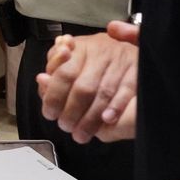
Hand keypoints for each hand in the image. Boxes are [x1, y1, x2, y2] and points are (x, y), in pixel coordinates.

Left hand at [38, 23, 138, 143]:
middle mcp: (102, 52)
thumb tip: (42, 79)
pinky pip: (126, 91)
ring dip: (91, 118)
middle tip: (66, 126)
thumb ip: (55, 70)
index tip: (50, 113)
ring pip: (103, 94)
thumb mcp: (71, 57)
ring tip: (81, 134)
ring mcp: (121, 61)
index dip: (55, 97)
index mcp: (81, 47)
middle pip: (83, 88)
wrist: (131, 45)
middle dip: (72, 112)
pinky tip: (106, 120)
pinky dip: (115, 107)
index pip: (63, 74)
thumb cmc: (94, 57)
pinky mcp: (138, 70)